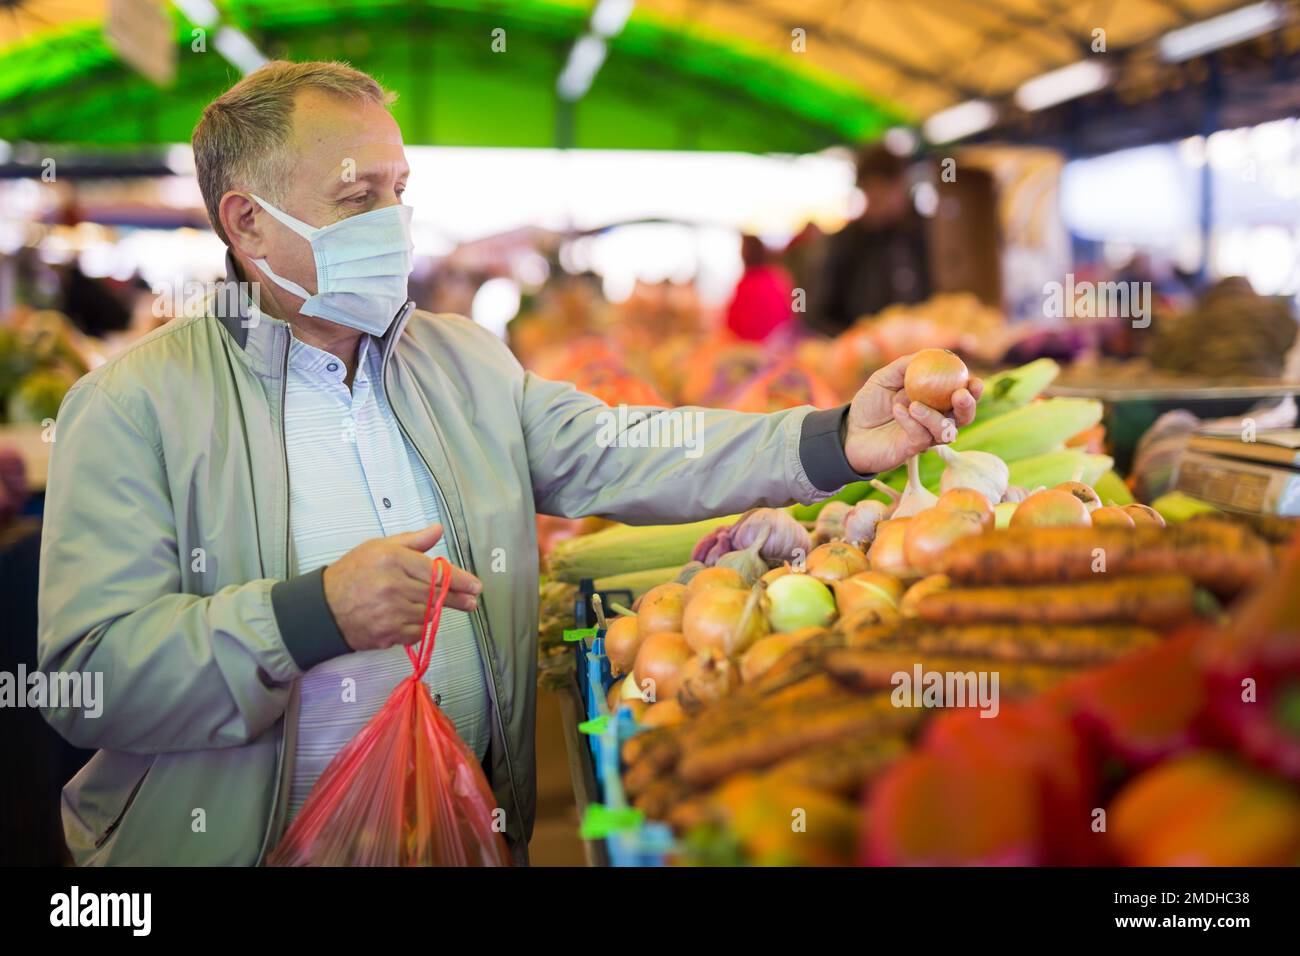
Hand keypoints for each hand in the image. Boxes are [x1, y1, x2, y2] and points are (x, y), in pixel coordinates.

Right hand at [323, 523, 483, 651]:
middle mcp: (393, 586)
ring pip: (428, 615)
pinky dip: (418, 628)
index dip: (460, 580)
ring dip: (433, 612)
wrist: (323, 607)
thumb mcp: (379, 547)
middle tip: (471, 601)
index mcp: (393, 559)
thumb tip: (438, 530)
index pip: (436, 572)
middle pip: (437, 595)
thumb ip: (412, 541)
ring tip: (431, 606)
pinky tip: (410, 619)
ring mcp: (390, 612)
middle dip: (457, 599)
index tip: (475, 586)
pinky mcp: (386, 633)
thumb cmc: (353, 573)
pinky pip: (416, 633)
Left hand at [843, 353, 983, 474]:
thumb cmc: (869, 404)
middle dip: (968, 406)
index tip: (974, 381)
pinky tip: (897, 411)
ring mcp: (925, 435)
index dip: (972, 389)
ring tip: (913, 404)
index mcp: (934, 400)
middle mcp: (935, 419)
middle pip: (963, 417)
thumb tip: (930, 352)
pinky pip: (921, 436)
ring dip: (934, 416)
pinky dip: (911, 422)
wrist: (849, 431)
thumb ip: (906, 365)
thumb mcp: (884, 377)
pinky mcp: (912, 449)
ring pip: (945, 430)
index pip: (961, 395)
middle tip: (960, 395)